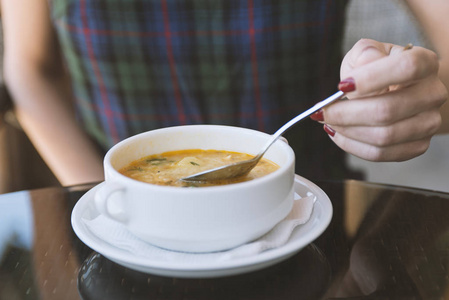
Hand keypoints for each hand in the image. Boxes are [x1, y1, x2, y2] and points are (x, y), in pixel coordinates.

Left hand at [314, 39, 447, 160]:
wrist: (399, 91)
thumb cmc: (378, 70)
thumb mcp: (369, 53)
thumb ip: (365, 54)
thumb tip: (360, 70)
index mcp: (425, 63)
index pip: (407, 68)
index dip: (372, 78)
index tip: (341, 86)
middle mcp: (433, 94)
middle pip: (388, 110)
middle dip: (346, 113)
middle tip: (323, 111)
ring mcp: (428, 123)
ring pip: (383, 136)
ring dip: (347, 131)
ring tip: (329, 122)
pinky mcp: (417, 145)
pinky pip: (380, 153)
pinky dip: (352, 145)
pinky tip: (339, 134)